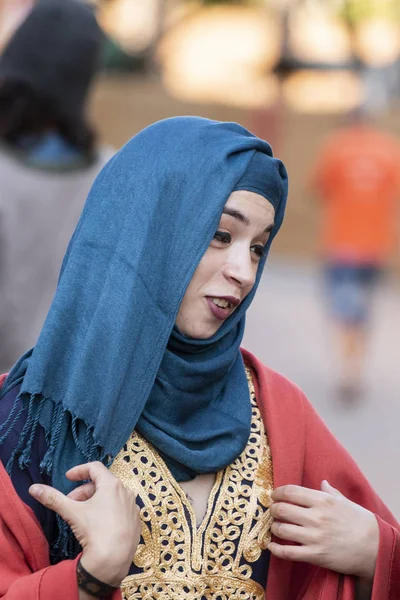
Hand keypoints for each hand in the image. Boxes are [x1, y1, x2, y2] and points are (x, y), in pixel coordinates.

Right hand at [29, 461, 141, 586]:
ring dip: (96, 501)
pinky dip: (108, 511)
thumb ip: (53, 498)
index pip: (95, 468)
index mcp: (112, 484)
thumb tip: (33, 488)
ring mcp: (133, 507)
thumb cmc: (94, 531)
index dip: (79, 470)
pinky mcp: (136, 521)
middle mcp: (126, 491)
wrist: (113, 560)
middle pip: (102, 484)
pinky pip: (121, 510)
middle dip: (84, 491)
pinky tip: (99, 524)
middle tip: (71, 502)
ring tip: (83, 514)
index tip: (68, 478)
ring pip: (112, 497)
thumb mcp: (72, 512)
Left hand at [268, 481, 378, 579]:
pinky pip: (288, 552)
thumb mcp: (345, 502)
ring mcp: (315, 537)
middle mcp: (316, 517)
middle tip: (273, 510)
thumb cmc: (360, 522)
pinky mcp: (315, 555)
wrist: (374, 548)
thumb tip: (322, 482)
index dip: (277, 493)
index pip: (291, 491)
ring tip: (276, 526)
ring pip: (282, 530)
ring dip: (274, 527)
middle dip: (273, 509)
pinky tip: (272, 546)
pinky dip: (276, 549)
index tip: (274, 495)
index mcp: (323, 500)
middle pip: (282, 509)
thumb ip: (330, 492)